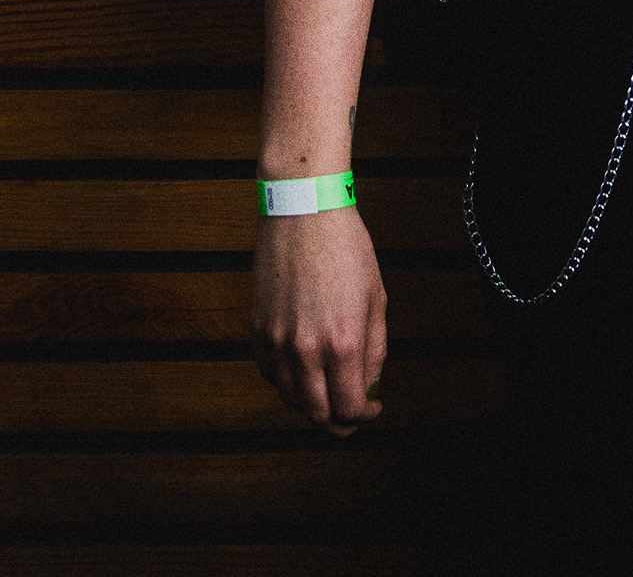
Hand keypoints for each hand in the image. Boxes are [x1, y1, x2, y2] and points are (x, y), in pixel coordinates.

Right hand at [251, 209, 387, 434]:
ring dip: (312, 405)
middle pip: (318, 414)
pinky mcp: (257, 331)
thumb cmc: (345, 248)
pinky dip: (288, 383)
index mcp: (343, 341)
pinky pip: (270, 376)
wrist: (303, 211)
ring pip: (291, 400)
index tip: (371, 408)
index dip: (363, 416)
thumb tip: (369, 388)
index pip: (349, 408)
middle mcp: (306, 349)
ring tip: (329, 392)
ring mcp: (277, 342)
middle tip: (351, 414)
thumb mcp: (375, 298)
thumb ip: (374, 350)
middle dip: (338, 421)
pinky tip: (304, 371)